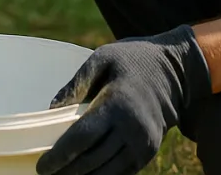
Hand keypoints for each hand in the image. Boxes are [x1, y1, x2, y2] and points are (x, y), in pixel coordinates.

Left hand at [36, 25, 210, 174]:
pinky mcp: (149, 151)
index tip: (42, 166)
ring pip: (106, 172)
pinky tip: (86, 174)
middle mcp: (132, 128)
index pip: (81, 138)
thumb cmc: (134, 59)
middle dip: (66, 172)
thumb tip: (50, 110)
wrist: (177, 70)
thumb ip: (77, 83)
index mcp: (117, 103)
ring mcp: (143, 143)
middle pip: (91, 161)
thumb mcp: (103, 57)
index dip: (59, 156)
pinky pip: (122, 172)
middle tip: (46, 174)